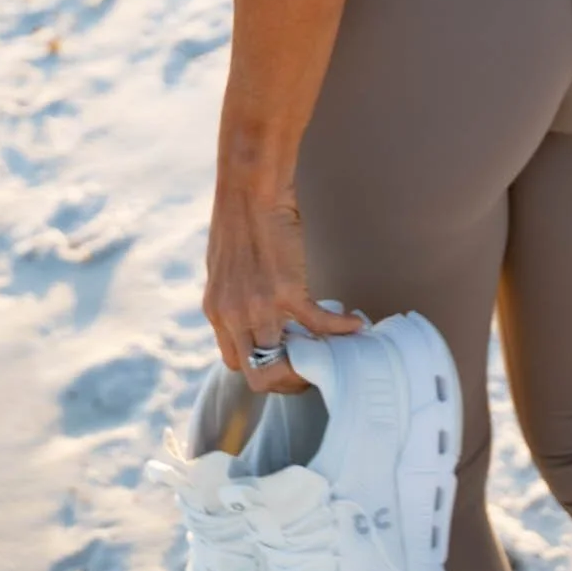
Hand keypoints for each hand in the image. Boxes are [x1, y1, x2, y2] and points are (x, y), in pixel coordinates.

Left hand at [203, 180, 361, 392]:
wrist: (250, 190)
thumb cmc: (239, 218)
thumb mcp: (223, 268)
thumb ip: (233, 297)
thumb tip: (251, 312)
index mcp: (217, 311)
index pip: (234, 363)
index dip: (261, 367)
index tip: (285, 358)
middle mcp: (233, 317)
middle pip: (258, 375)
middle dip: (287, 380)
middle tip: (311, 368)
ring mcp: (260, 307)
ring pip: (286, 363)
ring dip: (313, 363)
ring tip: (332, 353)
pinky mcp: (287, 292)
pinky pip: (318, 325)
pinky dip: (340, 329)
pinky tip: (355, 325)